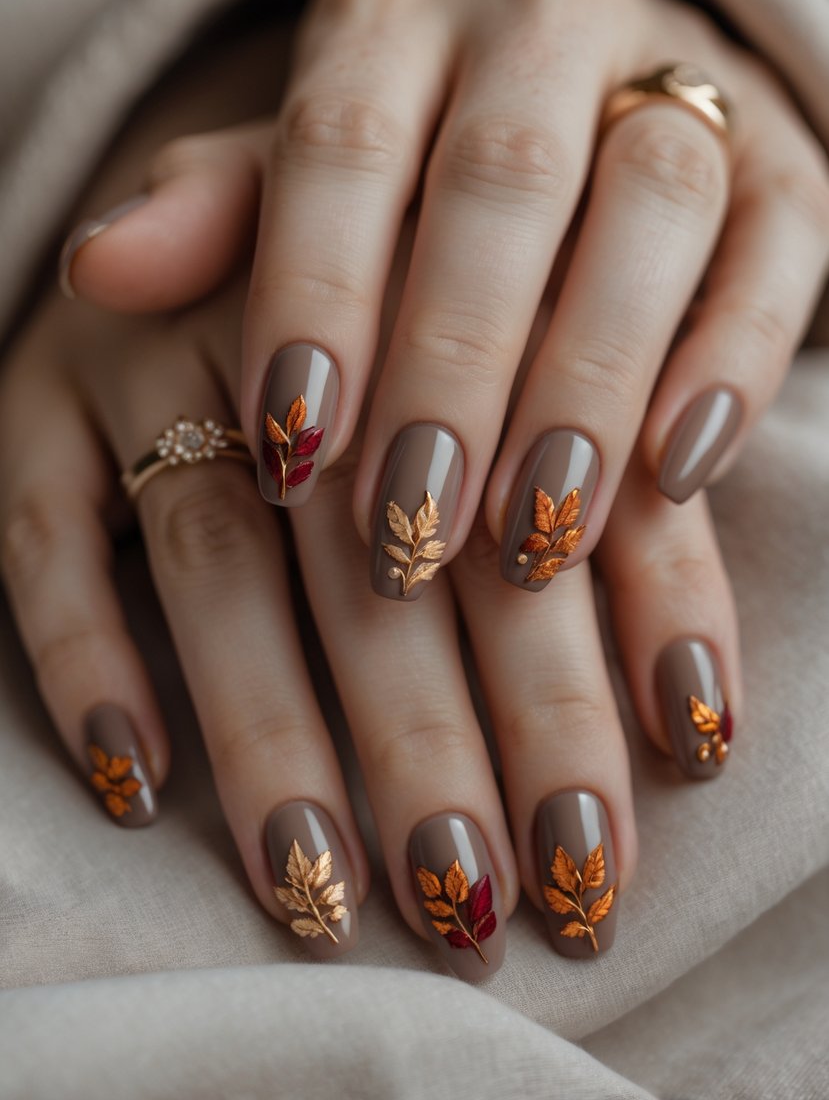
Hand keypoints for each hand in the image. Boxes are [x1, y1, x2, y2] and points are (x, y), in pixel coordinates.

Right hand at [0, 264, 740, 978]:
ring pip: (216, 556)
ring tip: (328, 892)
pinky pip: (44, 531)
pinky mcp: (35, 398)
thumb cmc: (404, 307)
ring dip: (272, 732)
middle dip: (438, 735)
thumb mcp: (525, 365)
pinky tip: (137, 785)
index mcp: (442, 291)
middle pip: (376, 549)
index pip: (534, 485)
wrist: (227, 202)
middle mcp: (291, 313)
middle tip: (488, 900)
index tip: (636, 805)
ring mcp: (147, 350)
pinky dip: (87, 657)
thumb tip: (698, 712)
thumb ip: (623, 507)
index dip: (595, 647)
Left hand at [61, 0, 828, 600]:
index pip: (340, 141)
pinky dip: (730, 363)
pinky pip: (776, 248)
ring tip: (535, 537)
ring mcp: (677, 79)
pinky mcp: (784, 161)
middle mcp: (541, 21)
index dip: (316, 294)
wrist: (588, 106)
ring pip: (650, 207)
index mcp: (398, 21)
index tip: (294, 448)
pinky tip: (675, 475)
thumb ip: (218, 219)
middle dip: (453, 369)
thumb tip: (102, 269)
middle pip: (500, 184)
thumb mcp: (297, 183)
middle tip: (408, 529)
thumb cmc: (408, 174)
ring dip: (589, 383)